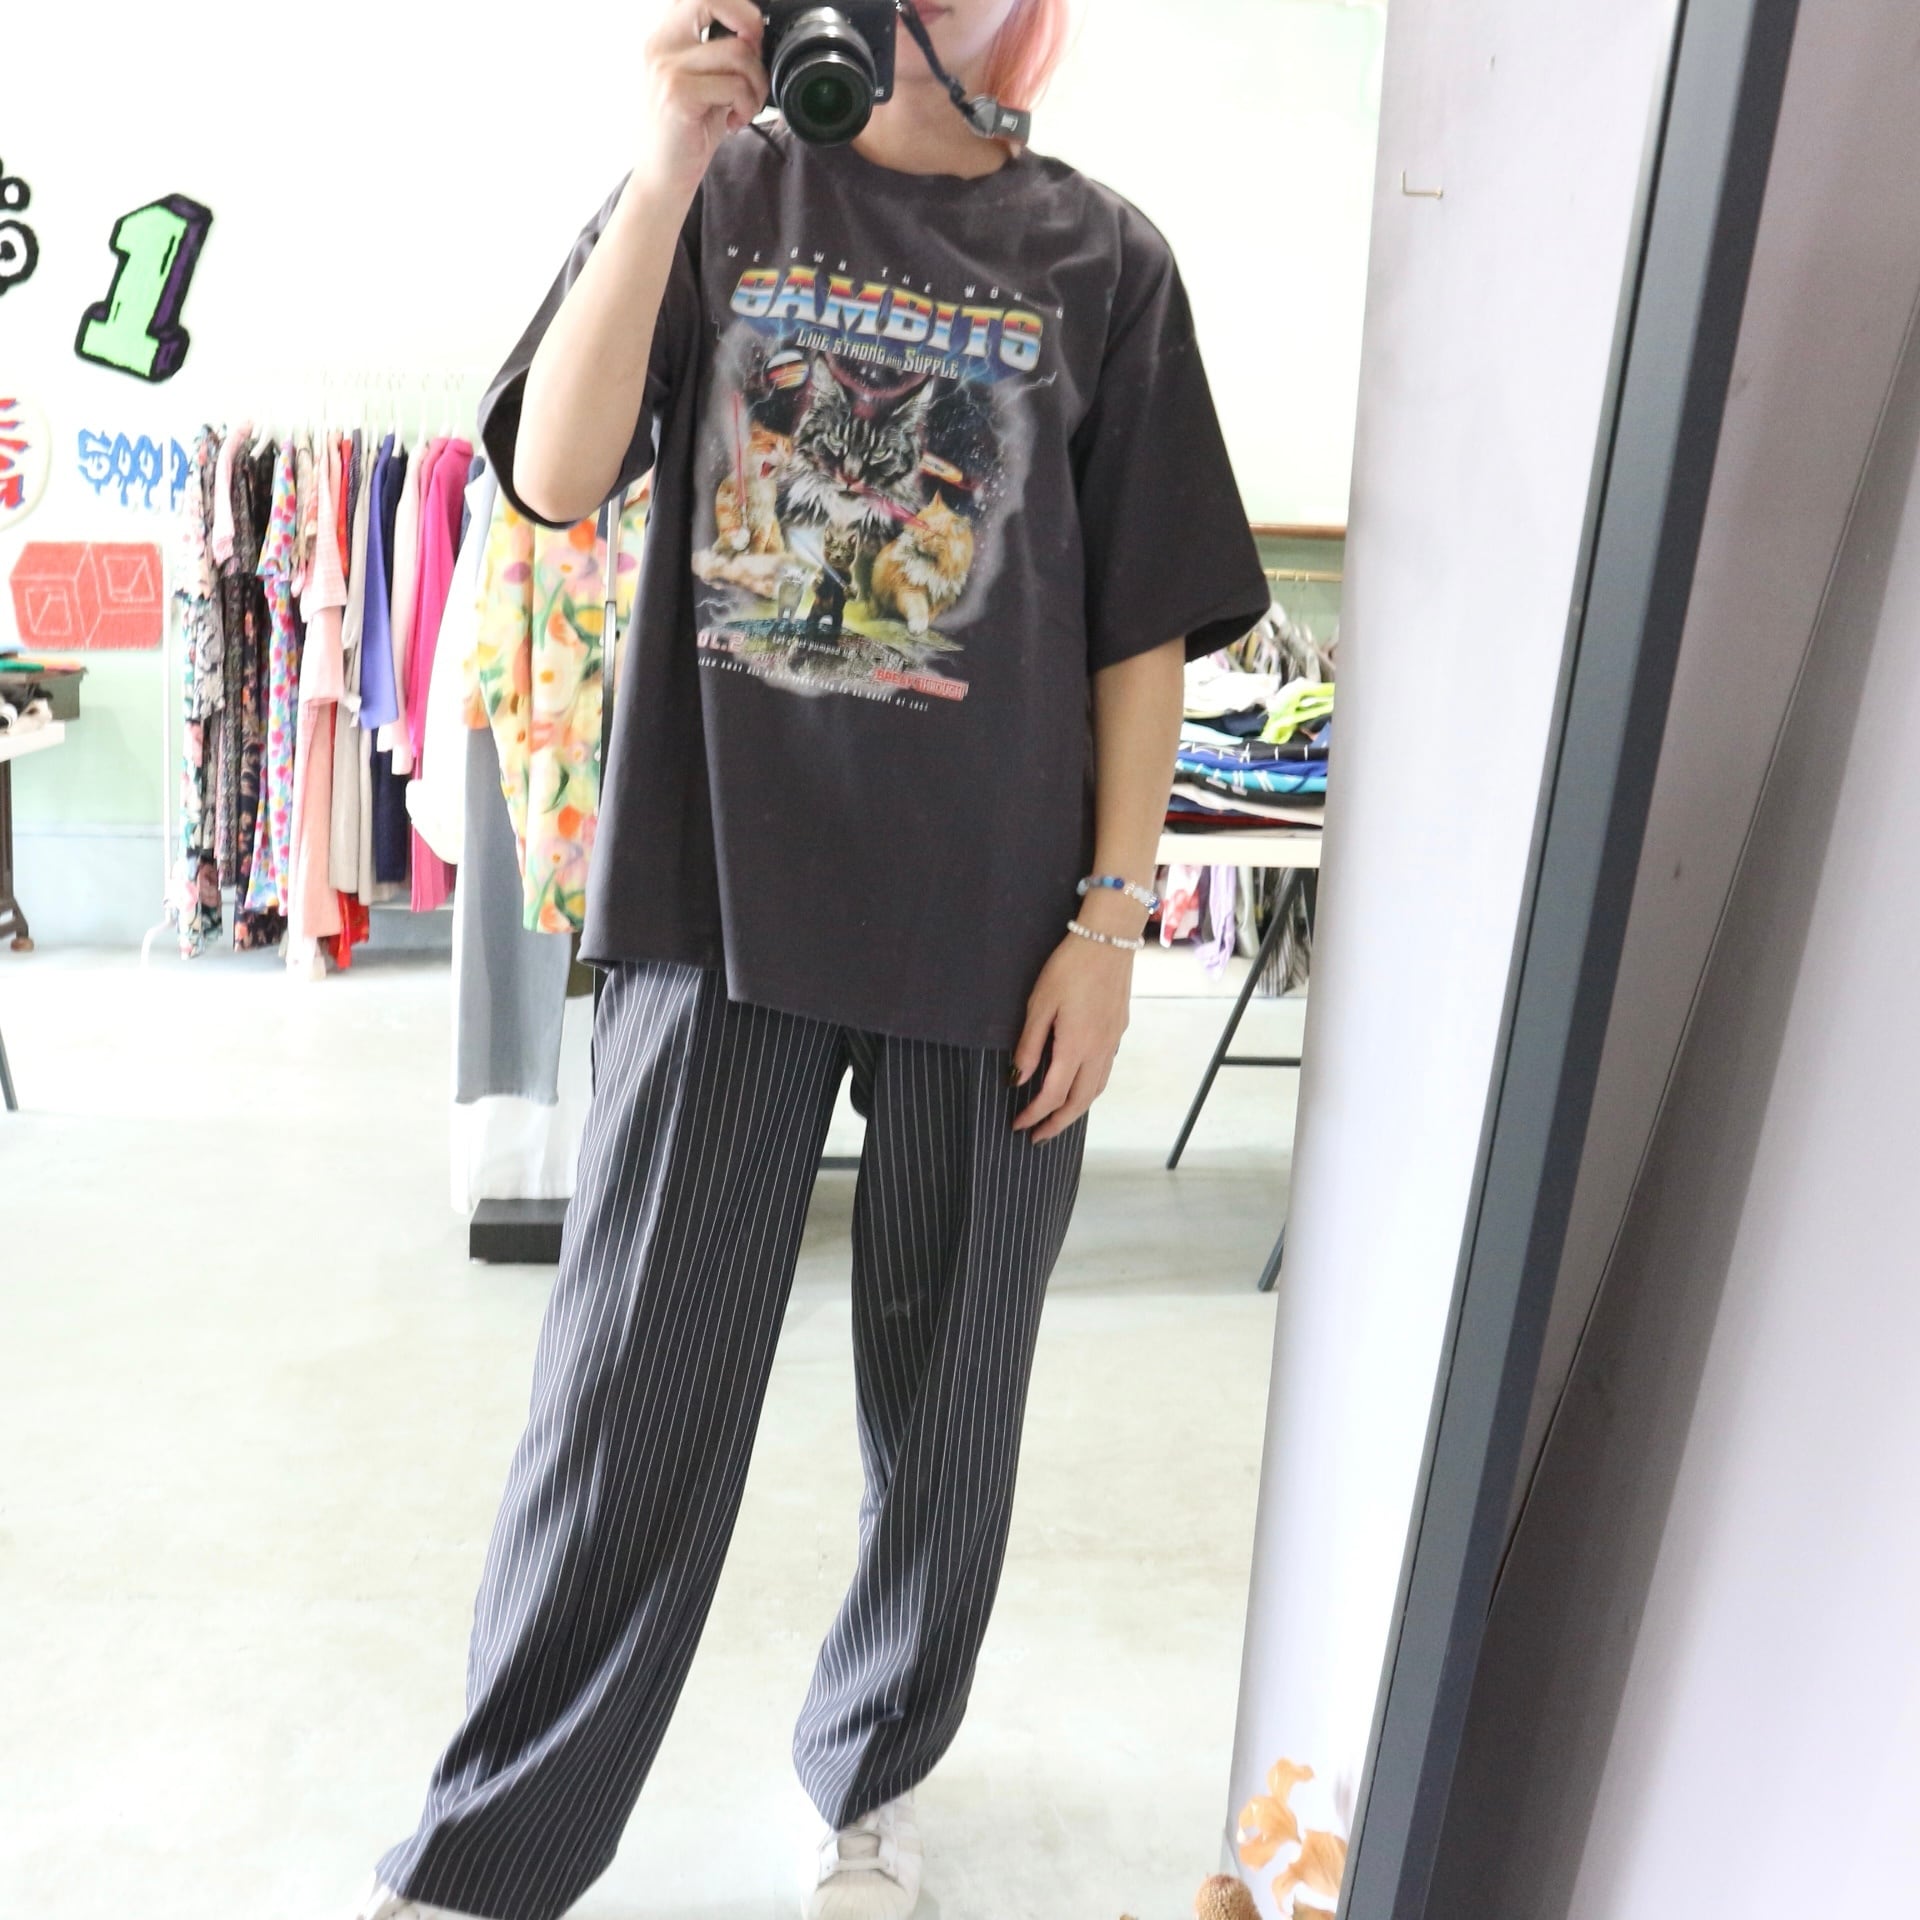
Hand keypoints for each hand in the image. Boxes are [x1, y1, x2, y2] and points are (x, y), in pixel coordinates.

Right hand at [635, 0, 770, 201]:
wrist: (663, 176)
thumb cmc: (687, 131)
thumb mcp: (704, 82)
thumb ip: (721, 54)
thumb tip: (755, 35)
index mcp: (665, 35)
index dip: (737, 7)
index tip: (752, 35)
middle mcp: (660, 43)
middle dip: (750, 26)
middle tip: (756, 61)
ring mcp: (666, 67)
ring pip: (737, 53)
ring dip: (756, 84)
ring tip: (745, 106)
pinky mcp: (678, 93)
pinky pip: (734, 85)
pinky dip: (746, 106)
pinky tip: (734, 121)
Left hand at [1012, 902, 1141, 1142]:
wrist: (1107, 941)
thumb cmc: (1068, 968)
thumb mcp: (1039, 1004)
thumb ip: (1029, 1044)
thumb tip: (1018, 1079)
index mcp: (1074, 1047)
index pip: (1053, 1095)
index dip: (1034, 1115)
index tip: (1018, 1125)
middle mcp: (1097, 1052)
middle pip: (1078, 1103)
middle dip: (1056, 1124)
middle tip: (1037, 1137)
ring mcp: (1111, 1043)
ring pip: (1095, 1090)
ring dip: (1075, 1111)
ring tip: (1056, 1120)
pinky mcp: (1118, 1032)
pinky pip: (1104, 1073)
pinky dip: (1089, 1091)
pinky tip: (1078, 1088)